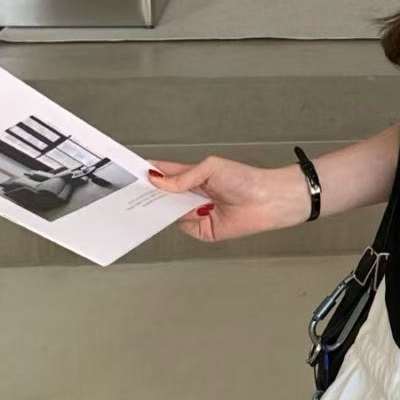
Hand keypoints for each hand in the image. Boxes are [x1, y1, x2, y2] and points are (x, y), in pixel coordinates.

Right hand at [145, 156, 307, 243]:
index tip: (132, 173)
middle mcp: (194, 195)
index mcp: (194, 176)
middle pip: (164, 196)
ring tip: (142, 204)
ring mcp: (197, 213)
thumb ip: (184, 177)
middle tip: (130, 193)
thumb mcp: (211, 169)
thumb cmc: (246, 179)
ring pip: (170, 213)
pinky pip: (183, 228)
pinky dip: (175, 223)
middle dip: (149, 194)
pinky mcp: (203, 230)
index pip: (166, 174)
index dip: (150, 173)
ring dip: (159, 209)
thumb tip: (159, 181)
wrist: (269, 201)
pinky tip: (169, 217)